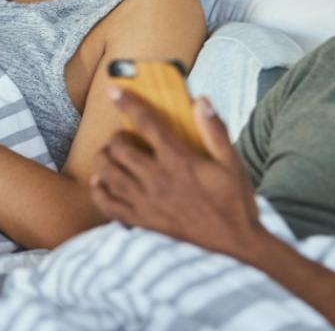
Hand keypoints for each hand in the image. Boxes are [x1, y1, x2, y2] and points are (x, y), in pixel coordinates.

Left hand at [90, 90, 263, 259]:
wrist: (235, 245)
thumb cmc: (234, 201)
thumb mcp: (231, 162)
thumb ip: (214, 130)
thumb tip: (201, 100)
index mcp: (179, 161)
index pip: (147, 124)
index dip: (127, 103)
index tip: (113, 90)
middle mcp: (158, 180)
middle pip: (120, 148)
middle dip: (117, 136)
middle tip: (125, 137)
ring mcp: (146, 203)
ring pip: (108, 174)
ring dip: (105, 159)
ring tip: (112, 156)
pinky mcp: (142, 222)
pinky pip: (108, 204)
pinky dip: (99, 190)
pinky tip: (102, 182)